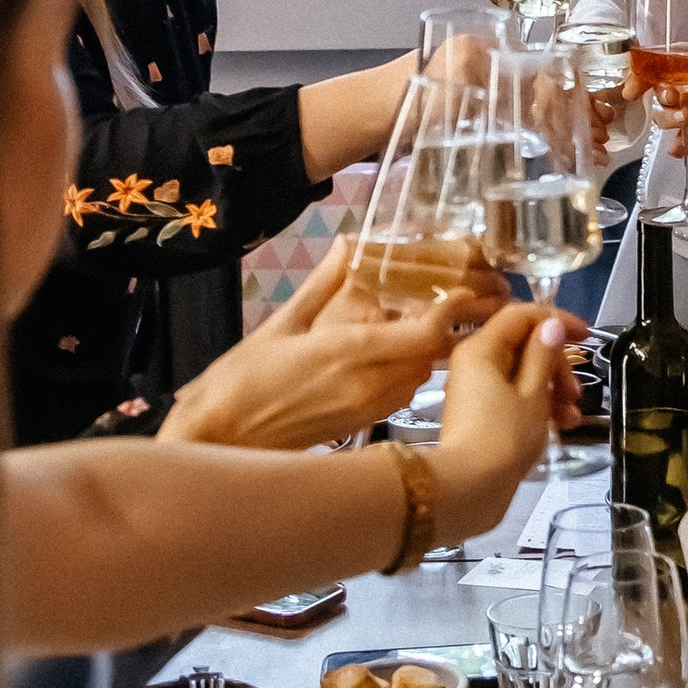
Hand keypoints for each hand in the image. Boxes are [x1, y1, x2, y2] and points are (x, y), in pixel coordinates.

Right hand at [157, 236, 505, 451]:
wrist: (221, 442)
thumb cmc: (241, 382)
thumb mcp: (280, 324)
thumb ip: (322, 284)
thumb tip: (350, 246)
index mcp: (350, 351)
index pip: (426, 331)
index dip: (454, 308)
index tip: (467, 285)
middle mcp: (369, 382)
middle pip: (434, 353)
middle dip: (452, 325)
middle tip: (464, 297)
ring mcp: (369, 407)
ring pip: (423, 373)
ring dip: (434, 348)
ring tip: (435, 319)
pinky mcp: (363, 422)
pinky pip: (405, 390)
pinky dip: (413, 368)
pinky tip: (399, 351)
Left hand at [430, 303, 586, 543]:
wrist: (469, 489)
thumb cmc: (504, 437)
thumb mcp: (534, 392)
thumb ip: (544, 354)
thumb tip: (551, 326)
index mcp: (481, 348)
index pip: (521, 315)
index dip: (556, 320)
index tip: (586, 335)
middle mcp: (474, 364)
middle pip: (523, 346)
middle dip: (556, 365)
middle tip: (575, 391)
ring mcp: (477, 391)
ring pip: (522, 375)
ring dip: (552, 390)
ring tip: (571, 417)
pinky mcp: (482, 416)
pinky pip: (514, 398)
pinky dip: (538, 407)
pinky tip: (560, 426)